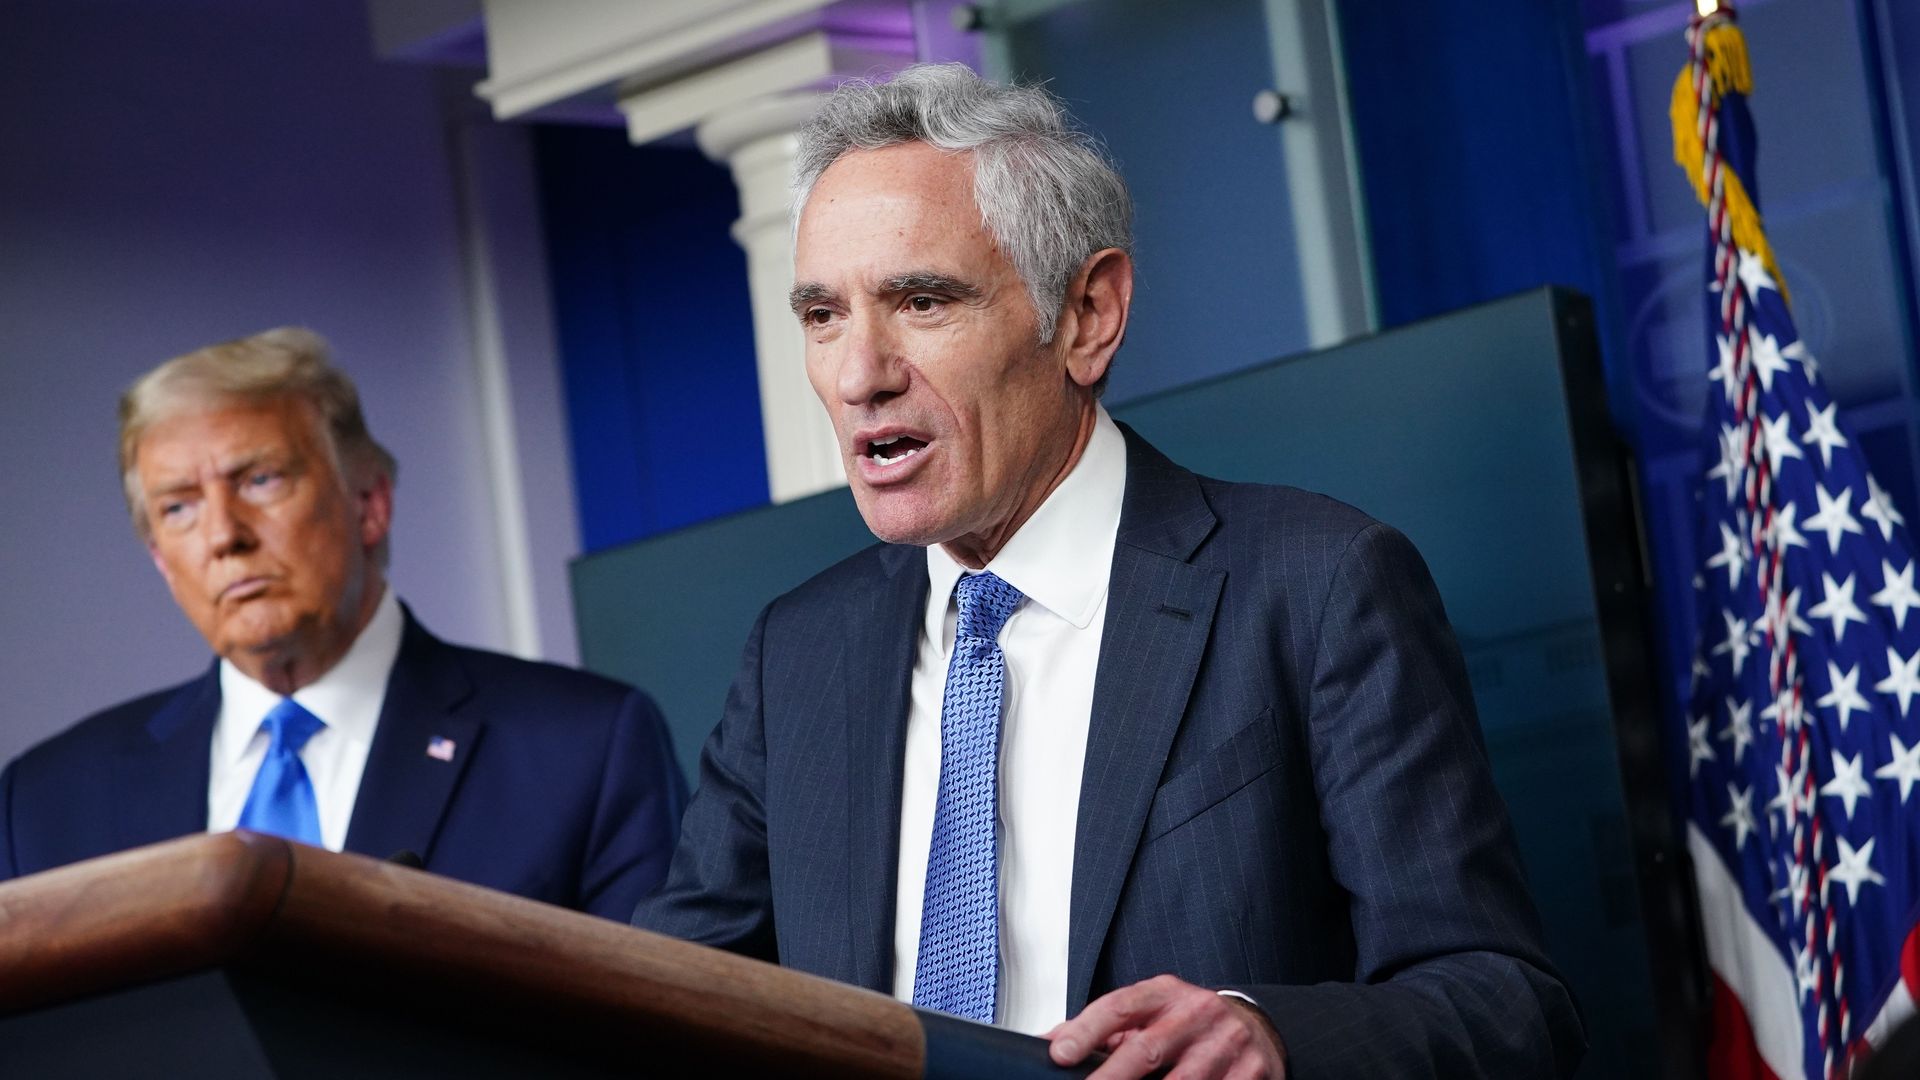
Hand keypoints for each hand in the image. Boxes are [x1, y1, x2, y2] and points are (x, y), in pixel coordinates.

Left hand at [1045, 974, 1286, 1078]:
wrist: (1256, 1024)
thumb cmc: (1191, 1021)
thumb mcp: (1150, 1011)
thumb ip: (1102, 1026)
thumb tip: (1051, 1042)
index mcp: (1165, 993)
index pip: (1119, 1007)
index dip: (1086, 1031)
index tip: (1059, 1053)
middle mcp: (1197, 1013)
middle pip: (1148, 1049)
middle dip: (1112, 1077)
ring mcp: (1226, 1043)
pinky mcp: (1251, 1071)